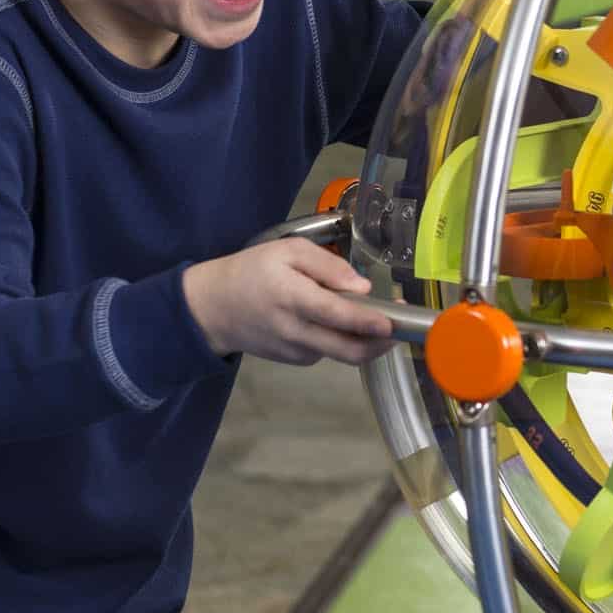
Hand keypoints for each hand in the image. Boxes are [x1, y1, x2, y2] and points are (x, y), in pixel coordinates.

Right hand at [182, 240, 394, 366]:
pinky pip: (328, 352)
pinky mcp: (295, 360)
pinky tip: (337, 322)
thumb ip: (327, 265)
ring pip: (342, 353)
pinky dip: (341, 339)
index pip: (337, 315)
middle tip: (400, 327)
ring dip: (365, 340)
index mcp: (293, 298)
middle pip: (348, 349)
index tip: (393, 322)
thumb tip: (362, 286)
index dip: (368, 322)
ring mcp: (295, 350)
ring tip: (374, 317)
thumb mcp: (286, 251)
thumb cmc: (251, 272)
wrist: (212, 308)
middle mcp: (296, 331)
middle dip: (381, 343)